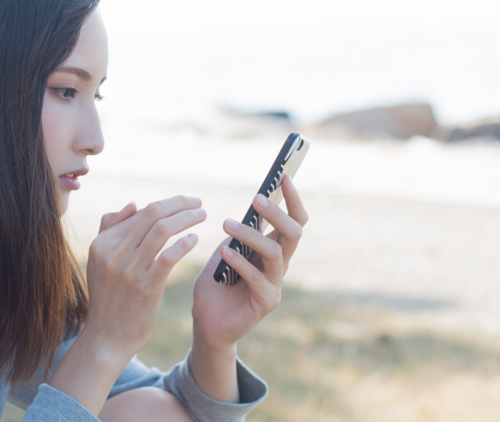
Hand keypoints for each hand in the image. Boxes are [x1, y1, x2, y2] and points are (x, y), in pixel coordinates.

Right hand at [84, 195, 206, 361]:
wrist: (107, 337)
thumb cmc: (109, 298)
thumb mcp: (100, 262)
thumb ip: (111, 230)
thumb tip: (134, 204)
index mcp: (102, 243)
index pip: (140, 212)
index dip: (167, 204)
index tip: (184, 203)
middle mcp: (113, 252)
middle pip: (152, 214)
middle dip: (180, 204)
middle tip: (198, 202)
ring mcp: (129, 269)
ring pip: (163, 229)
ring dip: (187, 218)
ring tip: (201, 215)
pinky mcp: (145, 286)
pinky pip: (169, 256)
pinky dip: (184, 243)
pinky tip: (194, 239)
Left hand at [191, 175, 308, 350]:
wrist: (206, 324)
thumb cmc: (215, 286)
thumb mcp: (224, 253)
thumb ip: (236, 236)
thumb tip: (246, 210)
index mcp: (272, 250)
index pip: (293, 221)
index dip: (292, 199)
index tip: (283, 176)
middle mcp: (279, 266)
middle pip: (293, 233)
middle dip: (277, 212)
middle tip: (256, 198)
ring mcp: (276, 285)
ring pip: (275, 252)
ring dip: (251, 235)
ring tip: (227, 224)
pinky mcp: (266, 302)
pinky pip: (259, 279)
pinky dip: (242, 264)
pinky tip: (224, 255)